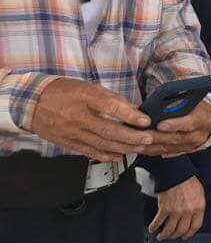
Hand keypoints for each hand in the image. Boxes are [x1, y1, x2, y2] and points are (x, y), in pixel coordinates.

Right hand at [29, 77, 153, 161]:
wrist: (29, 103)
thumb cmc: (63, 91)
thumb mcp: (87, 87)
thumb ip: (110, 98)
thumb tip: (132, 110)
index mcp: (84, 97)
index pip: (110, 106)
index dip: (130, 115)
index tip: (146, 121)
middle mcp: (77, 116)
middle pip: (108, 130)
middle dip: (131, 137)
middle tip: (149, 139)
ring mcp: (71, 131)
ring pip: (101, 143)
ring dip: (123, 148)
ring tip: (140, 148)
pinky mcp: (67, 142)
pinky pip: (89, 152)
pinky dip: (106, 155)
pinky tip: (120, 156)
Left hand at [144, 101, 210, 157]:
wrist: (209, 122)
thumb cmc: (197, 108)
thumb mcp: (193, 100)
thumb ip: (179, 99)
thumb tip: (163, 95)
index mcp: (201, 119)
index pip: (189, 123)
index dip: (174, 125)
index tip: (160, 125)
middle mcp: (196, 135)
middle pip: (174, 138)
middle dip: (156, 137)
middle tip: (140, 134)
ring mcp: (188, 146)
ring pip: (167, 148)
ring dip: (150, 145)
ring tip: (135, 142)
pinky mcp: (180, 151)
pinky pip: (163, 153)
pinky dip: (150, 150)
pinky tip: (138, 147)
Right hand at [148, 177, 204, 240]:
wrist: (176, 173)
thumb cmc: (188, 181)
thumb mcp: (200, 194)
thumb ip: (197, 207)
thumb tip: (194, 217)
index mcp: (198, 207)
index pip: (195, 226)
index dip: (189, 233)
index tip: (185, 236)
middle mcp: (188, 211)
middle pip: (181, 230)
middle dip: (175, 236)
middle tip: (171, 237)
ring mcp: (176, 211)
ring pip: (170, 229)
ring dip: (164, 235)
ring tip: (161, 236)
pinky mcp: (164, 208)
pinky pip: (158, 222)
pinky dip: (154, 227)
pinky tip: (152, 228)